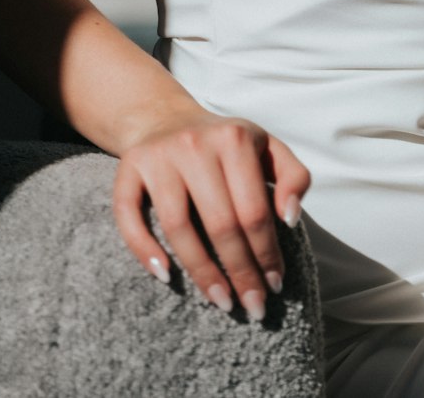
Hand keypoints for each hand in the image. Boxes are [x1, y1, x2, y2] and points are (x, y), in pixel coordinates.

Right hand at [112, 107, 310, 318]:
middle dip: (240, 272)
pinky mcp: (129, 167)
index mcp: (234, 138)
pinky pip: (129, 215)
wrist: (167, 117)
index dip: (266, 253)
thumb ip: (294, 176)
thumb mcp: (268, 147)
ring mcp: (159, 156)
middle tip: (253, 306)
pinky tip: (165, 276)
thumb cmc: (226, 145)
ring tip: (221, 301)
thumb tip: (288, 218)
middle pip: (220, 223)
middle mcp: (194, 144)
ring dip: (201, 272)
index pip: (254, 210)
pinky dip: (144, 249)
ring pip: (178, 226)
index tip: (275, 285)